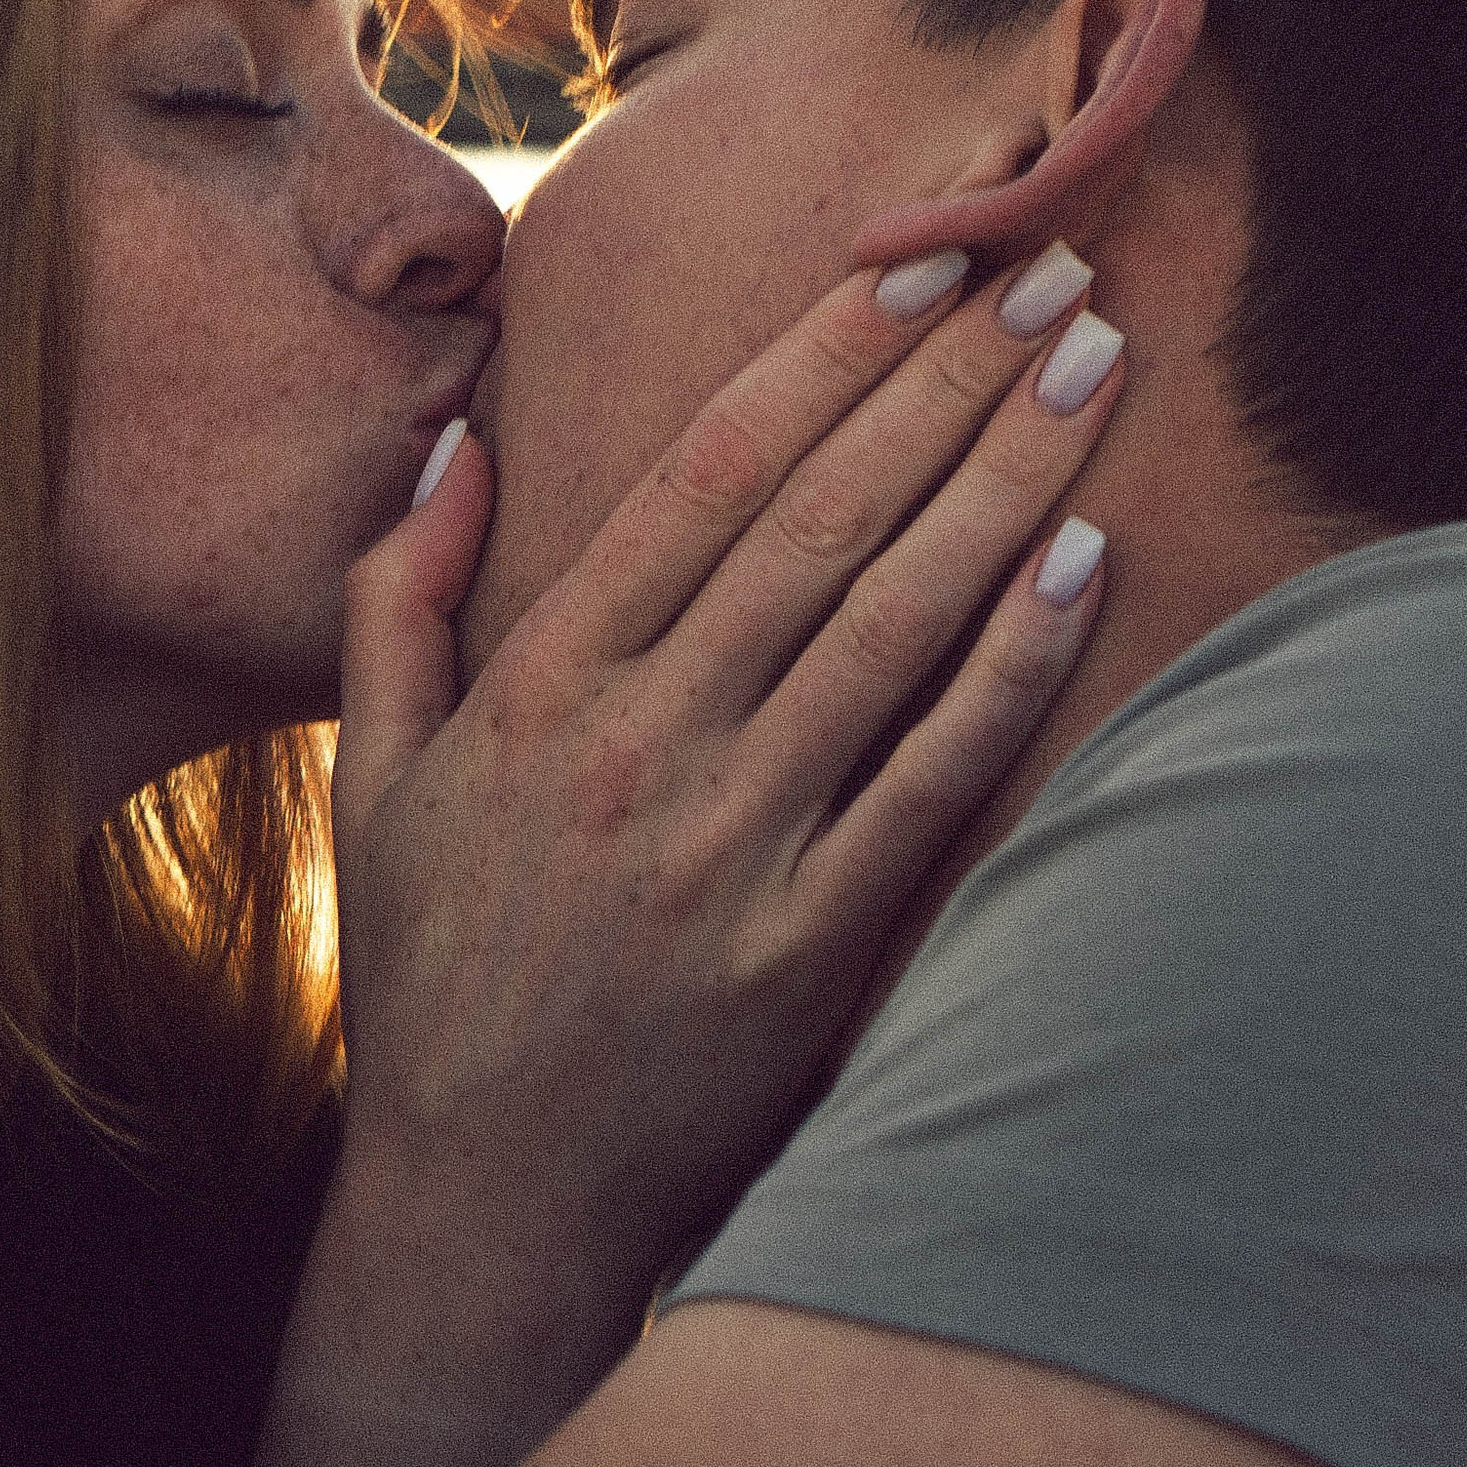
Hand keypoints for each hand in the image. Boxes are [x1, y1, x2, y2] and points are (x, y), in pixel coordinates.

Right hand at [333, 245, 1122, 1331]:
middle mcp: (638, 750)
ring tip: (1089, 372)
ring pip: (886, 625)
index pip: (698, 482)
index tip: (907, 268)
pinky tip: (1080, 570)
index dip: (813, 362)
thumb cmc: (437, 974)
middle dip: (941, 381)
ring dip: (1000, 483)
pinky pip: (927, 782)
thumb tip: (458, 444)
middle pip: (816, 523)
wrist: (485, 1197)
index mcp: (541, 689)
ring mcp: (729, 849)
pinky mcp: (809, 949)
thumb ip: (401, 600)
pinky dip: (1007, 670)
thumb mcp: (378, 777)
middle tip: (1046, 271)